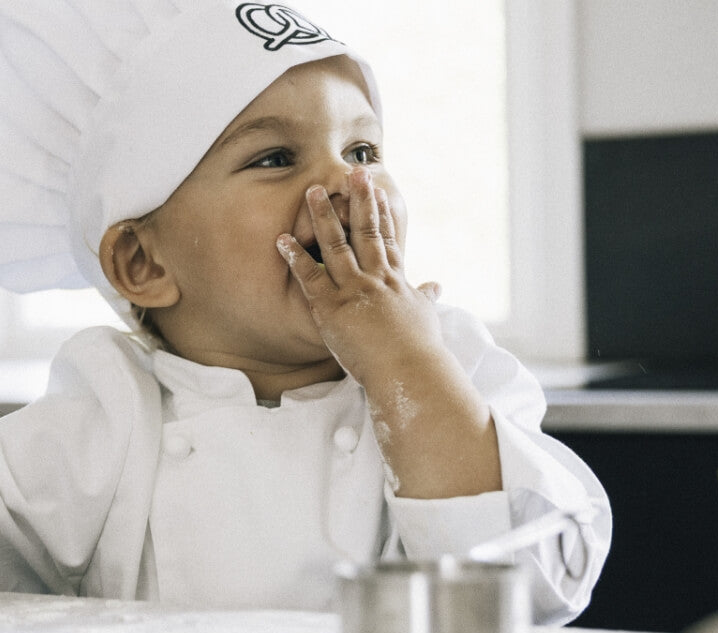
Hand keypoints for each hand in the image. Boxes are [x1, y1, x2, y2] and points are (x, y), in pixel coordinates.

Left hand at [277, 168, 500, 497]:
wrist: (410, 374)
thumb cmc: (419, 353)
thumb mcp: (425, 320)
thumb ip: (426, 299)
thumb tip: (436, 286)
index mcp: (397, 281)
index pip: (388, 238)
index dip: (381, 210)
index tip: (376, 187)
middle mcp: (377, 279)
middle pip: (366, 231)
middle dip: (358, 199)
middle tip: (351, 171)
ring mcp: (355, 292)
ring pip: (336, 246)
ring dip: (322, 216)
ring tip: (312, 191)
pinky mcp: (334, 309)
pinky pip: (310, 278)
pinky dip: (295, 257)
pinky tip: (281, 239)